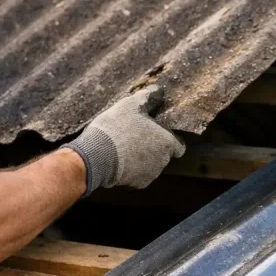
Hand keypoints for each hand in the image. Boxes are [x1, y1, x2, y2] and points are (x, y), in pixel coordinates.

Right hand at [62, 86, 185, 194]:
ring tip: (125, 147)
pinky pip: (139, 175)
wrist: (95, 157)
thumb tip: (159, 90)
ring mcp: (151, 174)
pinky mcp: (138, 184)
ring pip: (152, 165)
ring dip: (143, 158)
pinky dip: (133, 169)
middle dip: (154, 147)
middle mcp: (163, 161)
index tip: (157, 132)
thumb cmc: (116, 128)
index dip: (170, 139)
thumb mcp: (131, 105)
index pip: (179, 145)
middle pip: (164, 154)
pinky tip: (119, 159)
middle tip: (137, 136)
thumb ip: (148, 97)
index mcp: (167, 142)